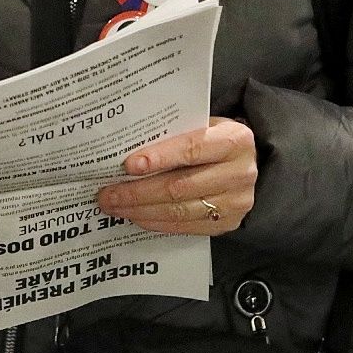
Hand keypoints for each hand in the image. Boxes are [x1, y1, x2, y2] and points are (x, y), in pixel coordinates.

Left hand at [96, 117, 256, 236]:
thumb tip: (124, 147)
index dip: (159, 158)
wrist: (245, 163)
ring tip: (115, 206)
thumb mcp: (202, 126)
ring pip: (180, 210)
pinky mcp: (229, 223)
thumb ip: (174, 133)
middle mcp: (240, 172)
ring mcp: (237, 202)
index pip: (192, 149)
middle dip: (138, 191)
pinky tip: (136, 216)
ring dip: (141, 210)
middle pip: (180, 186)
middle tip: (107, 193)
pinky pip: (186, 227)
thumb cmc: (213, 139)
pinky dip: (157, 222)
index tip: (129, 165)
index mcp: (234, 140)